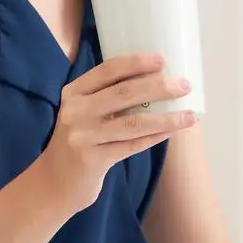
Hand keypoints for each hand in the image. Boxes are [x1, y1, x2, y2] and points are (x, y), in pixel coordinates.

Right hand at [39, 52, 195, 212]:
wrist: (54, 182)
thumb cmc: (79, 140)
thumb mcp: (83, 112)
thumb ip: (106, 97)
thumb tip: (155, 81)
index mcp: (73, 92)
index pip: (107, 71)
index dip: (136, 63)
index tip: (161, 59)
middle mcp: (75, 111)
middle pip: (124, 93)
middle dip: (158, 87)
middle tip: (184, 85)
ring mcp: (83, 136)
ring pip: (132, 122)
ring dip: (166, 118)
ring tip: (189, 115)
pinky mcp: (92, 160)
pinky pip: (132, 146)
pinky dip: (155, 137)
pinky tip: (172, 132)